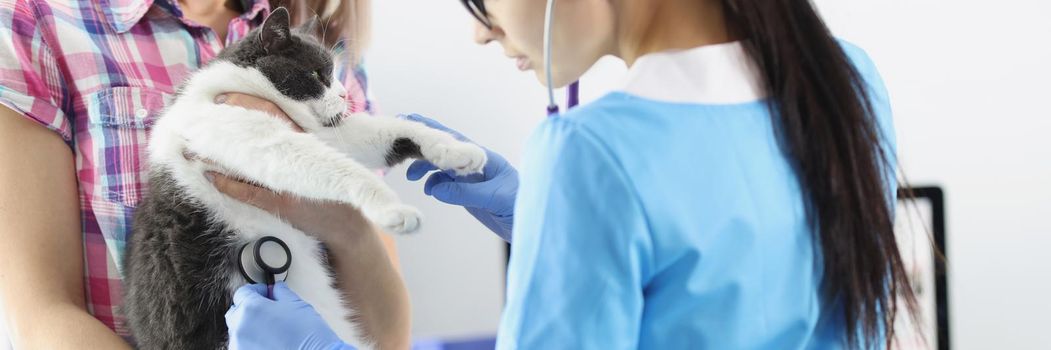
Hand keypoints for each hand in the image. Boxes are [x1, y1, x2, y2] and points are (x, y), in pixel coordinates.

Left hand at [209, 93, 372, 246]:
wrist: (349, 224)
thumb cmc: (332, 188)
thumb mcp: (320, 159)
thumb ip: (300, 143)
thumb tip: (269, 126)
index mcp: (307, 140)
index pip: (274, 112)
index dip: (247, 102)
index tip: (224, 96)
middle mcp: (298, 155)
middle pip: (257, 130)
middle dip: (227, 122)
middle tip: (200, 115)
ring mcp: (289, 180)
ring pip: (246, 160)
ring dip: (217, 153)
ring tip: (193, 146)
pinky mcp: (283, 203)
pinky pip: (248, 192)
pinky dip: (227, 184)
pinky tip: (210, 177)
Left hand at [225, 283, 354, 349]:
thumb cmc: (308, 334)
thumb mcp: (297, 304)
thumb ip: (280, 293)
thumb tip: (275, 290)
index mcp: (251, 309)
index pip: (243, 292)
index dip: (257, 290)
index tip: (266, 293)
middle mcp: (240, 327)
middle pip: (236, 312)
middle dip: (249, 308)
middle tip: (267, 310)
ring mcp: (240, 346)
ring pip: (239, 331)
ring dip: (250, 326)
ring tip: (270, 329)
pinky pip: (243, 345)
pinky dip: (252, 342)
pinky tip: (270, 342)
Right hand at [400, 114, 517, 241]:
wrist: (536, 226)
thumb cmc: (524, 206)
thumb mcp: (495, 198)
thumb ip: (465, 192)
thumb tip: (433, 187)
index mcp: (486, 159)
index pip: (455, 140)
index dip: (434, 130)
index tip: (412, 121)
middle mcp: (477, 166)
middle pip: (446, 150)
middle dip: (424, 146)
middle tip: (400, 145)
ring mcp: (473, 180)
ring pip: (444, 167)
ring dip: (427, 167)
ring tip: (411, 175)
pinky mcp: (471, 195)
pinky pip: (447, 184)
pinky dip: (434, 184)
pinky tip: (428, 189)